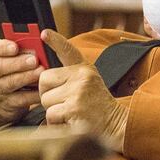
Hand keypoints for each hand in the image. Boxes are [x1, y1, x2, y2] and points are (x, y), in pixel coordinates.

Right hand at [0, 39, 44, 124]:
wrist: (2, 96)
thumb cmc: (10, 67)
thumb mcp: (8, 55)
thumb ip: (20, 47)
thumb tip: (37, 42)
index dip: (2, 47)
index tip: (15, 46)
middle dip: (17, 63)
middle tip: (34, 60)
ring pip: (9, 83)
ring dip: (26, 77)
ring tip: (40, 71)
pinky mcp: (8, 103)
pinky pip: (21, 99)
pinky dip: (33, 93)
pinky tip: (43, 87)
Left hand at [39, 29, 127, 151]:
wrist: (117, 125)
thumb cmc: (98, 107)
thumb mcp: (89, 84)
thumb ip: (70, 77)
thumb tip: (42, 76)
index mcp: (85, 69)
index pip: (67, 50)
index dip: (55, 41)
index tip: (44, 33)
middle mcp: (82, 76)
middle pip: (44, 79)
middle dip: (47, 94)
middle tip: (63, 103)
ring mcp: (78, 91)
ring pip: (45, 99)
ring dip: (53, 111)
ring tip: (70, 114)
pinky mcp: (74, 107)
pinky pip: (50, 114)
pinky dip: (56, 123)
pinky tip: (70, 122)